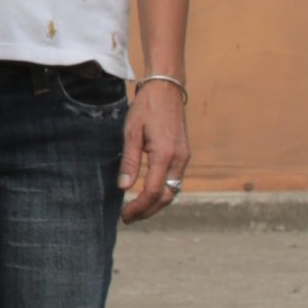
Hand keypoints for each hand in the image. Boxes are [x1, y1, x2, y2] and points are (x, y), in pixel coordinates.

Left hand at [119, 80, 191, 221]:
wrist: (167, 89)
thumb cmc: (146, 108)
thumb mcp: (131, 132)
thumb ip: (129, 161)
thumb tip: (123, 187)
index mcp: (165, 155)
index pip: (152, 191)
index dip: (138, 207)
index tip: (124, 215)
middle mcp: (180, 160)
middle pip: (166, 197)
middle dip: (148, 211)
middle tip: (129, 218)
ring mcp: (185, 158)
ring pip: (173, 191)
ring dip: (156, 204)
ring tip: (137, 210)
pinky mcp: (184, 154)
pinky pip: (176, 181)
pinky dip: (163, 192)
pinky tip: (149, 194)